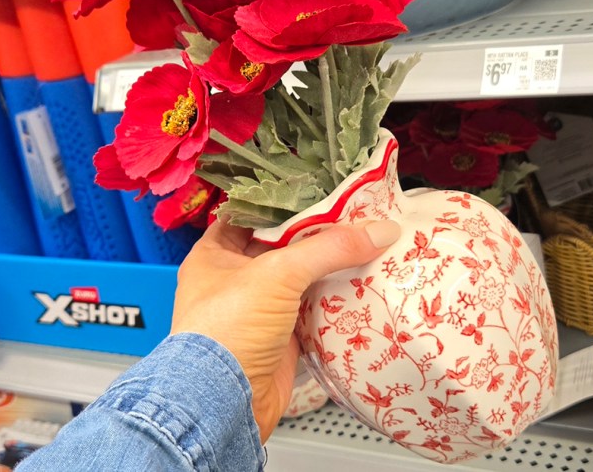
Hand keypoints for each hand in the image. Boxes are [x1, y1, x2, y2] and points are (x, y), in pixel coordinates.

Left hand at [170, 219, 400, 441]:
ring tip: (366, 245)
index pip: (252, 215)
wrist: (226, 403)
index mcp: (214, 254)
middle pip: (281, 247)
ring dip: (329, 269)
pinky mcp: (280, 338)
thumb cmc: (228, 329)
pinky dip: (335, 302)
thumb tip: (378, 229)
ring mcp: (258, 310)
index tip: (319, 190)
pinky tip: (362, 286)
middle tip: (353, 216)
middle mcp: (233, 279)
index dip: (283, 202)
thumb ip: (329, 248)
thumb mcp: (279, 273)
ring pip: (300, 280)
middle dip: (316, 236)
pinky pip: (313, 312)